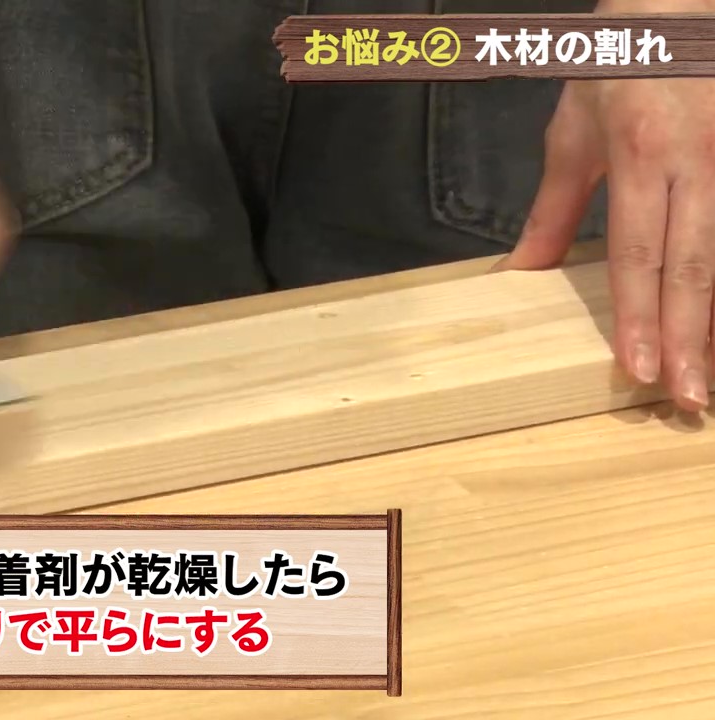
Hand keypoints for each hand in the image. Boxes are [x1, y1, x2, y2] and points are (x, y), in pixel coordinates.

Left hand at [499, 3, 714, 411]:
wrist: (683, 9)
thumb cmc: (622, 69)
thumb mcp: (574, 135)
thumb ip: (551, 212)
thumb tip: (518, 274)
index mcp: (644, 157)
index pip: (638, 253)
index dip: (640, 315)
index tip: (637, 368)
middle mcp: (702, 163)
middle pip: (696, 266)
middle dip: (692, 338)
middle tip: (689, 400)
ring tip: (709, 377)